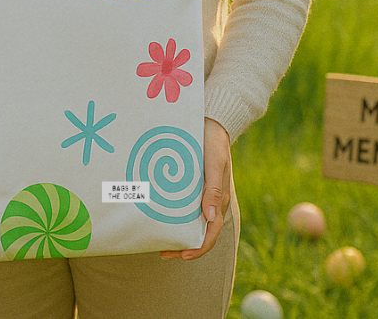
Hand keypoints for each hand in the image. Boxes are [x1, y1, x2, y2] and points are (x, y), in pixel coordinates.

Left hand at [160, 117, 230, 260]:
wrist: (211, 123)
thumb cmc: (214, 143)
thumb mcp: (215, 163)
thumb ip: (214, 189)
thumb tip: (210, 217)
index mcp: (219, 200)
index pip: (212, 231)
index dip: (198, 247)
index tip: (182, 255)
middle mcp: (210, 201)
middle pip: (198, 231)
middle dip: (182, 246)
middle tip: (162, 253)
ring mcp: (200, 194)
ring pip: (189, 221)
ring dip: (176, 233)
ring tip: (158, 240)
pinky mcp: (191, 185)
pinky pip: (183, 206)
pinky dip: (173, 216)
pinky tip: (158, 217)